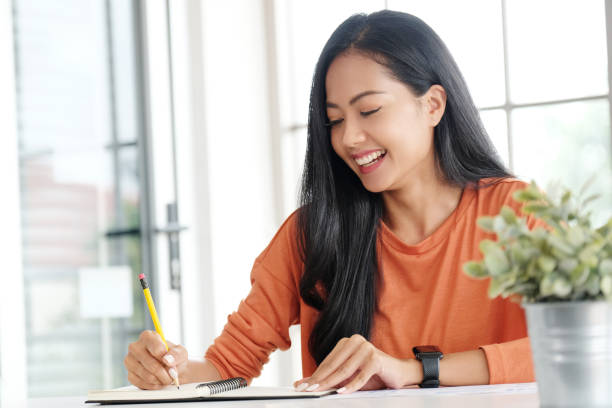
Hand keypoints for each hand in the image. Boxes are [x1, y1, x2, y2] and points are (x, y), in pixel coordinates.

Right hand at [124, 330, 187, 389]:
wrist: (170, 368)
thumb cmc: (174, 358)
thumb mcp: (181, 352)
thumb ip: (176, 354)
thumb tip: (167, 360)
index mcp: (147, 336)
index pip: (155, 347)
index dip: (166, 358)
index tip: (171, 363)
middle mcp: (135, 347)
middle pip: (151, 364)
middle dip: (164, 373)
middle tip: (172, 376)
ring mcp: (130, 361)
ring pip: (146, 375)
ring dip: (160, 380)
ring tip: (166, 379)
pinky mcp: (129, 374)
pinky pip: (141, 383)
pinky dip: (153, 386)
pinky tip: (158, 382)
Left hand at [293, 334, 419, 393]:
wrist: (398, 373)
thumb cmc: (373, 374)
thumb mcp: (348, 377)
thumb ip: (329, 378)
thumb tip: (303, 382)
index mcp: (347, 342)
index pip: (328, 361)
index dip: (314, 374)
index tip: (301, 385)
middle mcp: (355, 341)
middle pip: (334, 365)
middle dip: (319, 379)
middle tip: (306, 389)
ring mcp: (366, 348)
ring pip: (344, 370)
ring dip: (330, 383)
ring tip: (319, 391)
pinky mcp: (376, 358)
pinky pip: (360, 376)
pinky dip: (351, 386)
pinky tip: (341, 392)